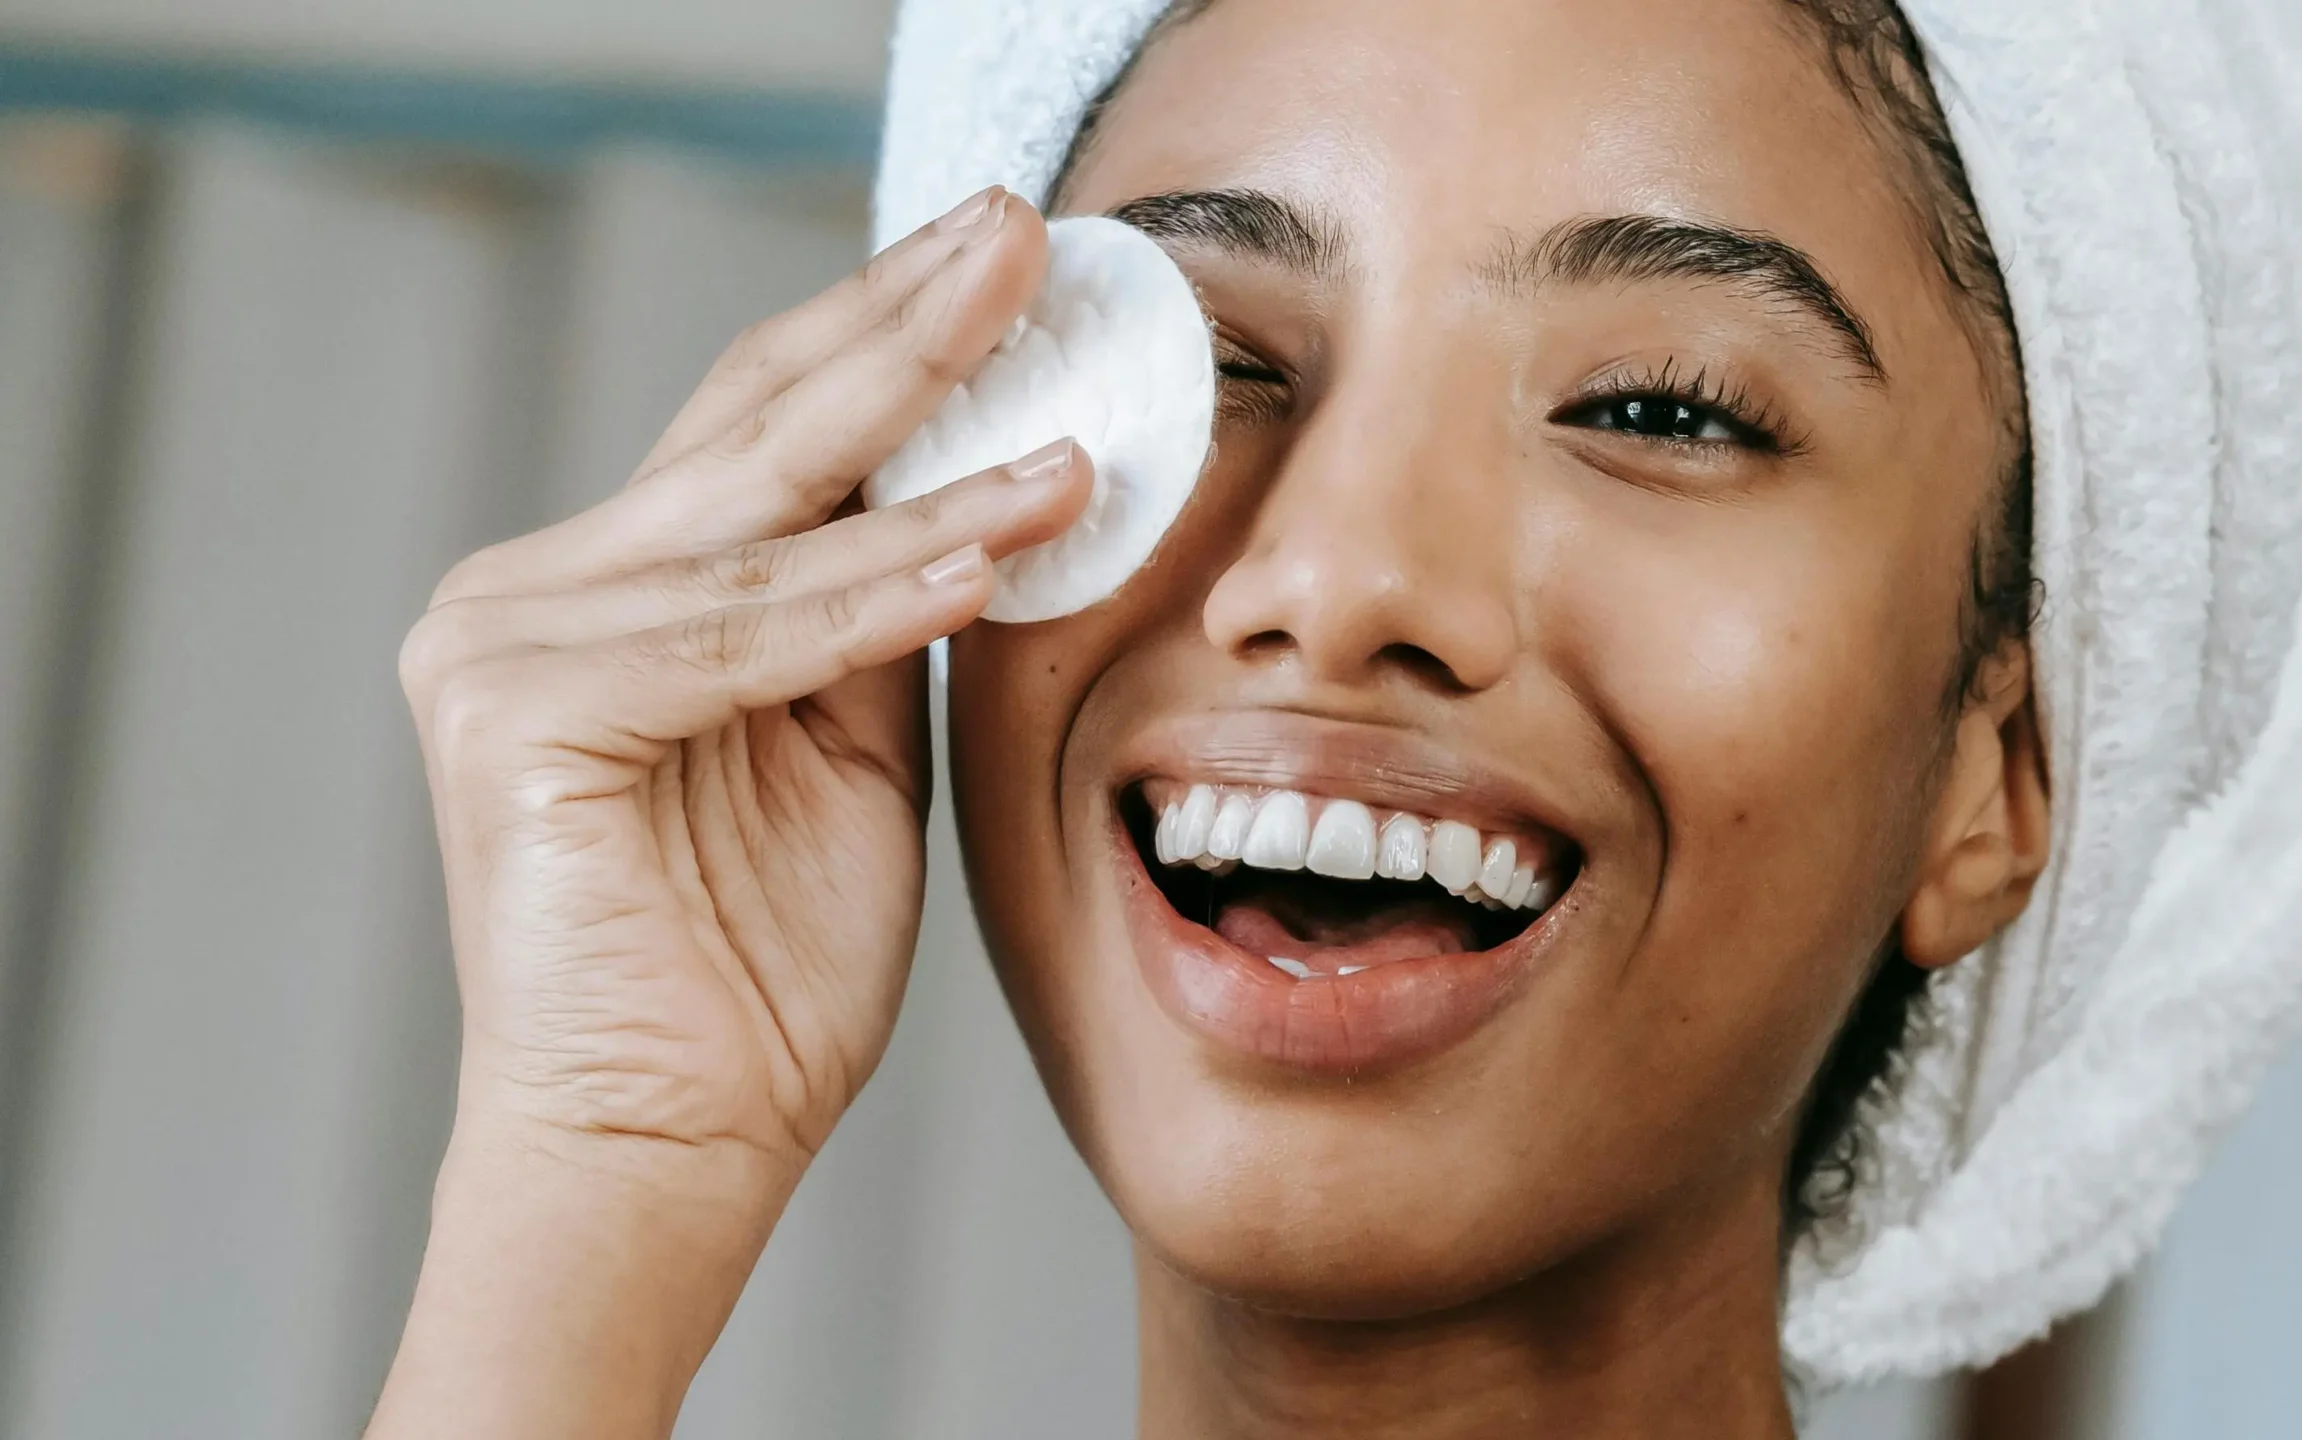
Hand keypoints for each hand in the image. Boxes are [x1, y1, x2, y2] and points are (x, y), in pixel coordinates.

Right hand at [399, 188, 1083, 1175]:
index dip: (892, 333)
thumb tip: (982, 484)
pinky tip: (985, 548)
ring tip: (1067, 416)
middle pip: (753, 427)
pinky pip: (740, 636)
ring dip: (933, 465)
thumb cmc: (759, 972)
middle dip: (907, 328)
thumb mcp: (851, 752)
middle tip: (1020, 234)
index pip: (766, 425)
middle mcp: (531, 591)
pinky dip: (873, 596)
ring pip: (763, 528)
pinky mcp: (515, 715)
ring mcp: (501, 643)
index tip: (1005, 254)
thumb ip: (878, 617)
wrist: (665, 1148)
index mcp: (607, 590)